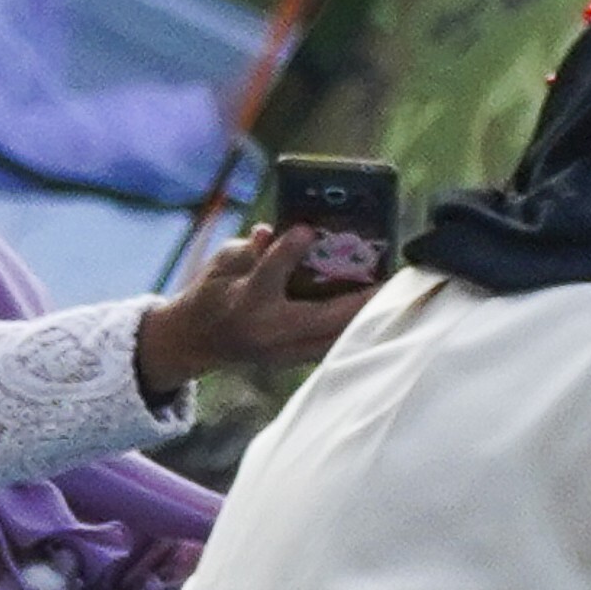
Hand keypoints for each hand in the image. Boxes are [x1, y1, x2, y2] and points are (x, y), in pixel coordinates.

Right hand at [135, 217, 382, 397]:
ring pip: (336, 337)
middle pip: (322, 315)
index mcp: (244, 301)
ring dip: (365, 316)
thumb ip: (248, 249)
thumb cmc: (212, 294)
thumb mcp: (222, 264)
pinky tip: (377, 313)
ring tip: (393, 293)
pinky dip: (354, 329)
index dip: (286, 251)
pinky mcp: (296, 361)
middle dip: (359, 297)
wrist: (198, 340)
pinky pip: (334, 346)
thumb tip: (272, 231)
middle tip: (391, 275)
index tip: (306, 228)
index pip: (268, 275)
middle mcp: (267, 331)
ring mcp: (284, 352)